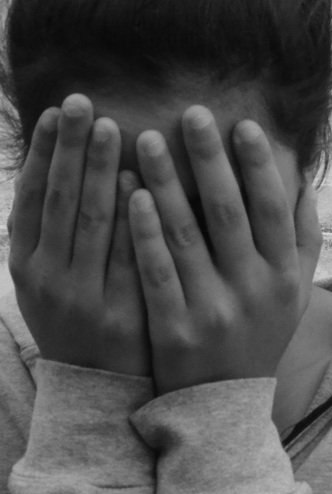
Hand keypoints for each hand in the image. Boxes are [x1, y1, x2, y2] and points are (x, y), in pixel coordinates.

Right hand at [7, 94, 150, 375]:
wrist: (101, 390)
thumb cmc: (81, 319)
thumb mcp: (50, 278)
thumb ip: (53, 232)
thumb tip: (63, 164)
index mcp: (25, 264)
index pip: (33, 197)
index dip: (45, 152)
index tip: (58, 110)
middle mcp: (47, 278)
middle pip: (60, 201)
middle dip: (72, 149)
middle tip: (87, 103)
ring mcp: (84, 296)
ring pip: (91, 223)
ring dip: (100, 172)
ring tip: (114, 128)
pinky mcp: (121, 312)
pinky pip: (129, 257)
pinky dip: (134, 218)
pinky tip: (144, 184)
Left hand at [129, 106, 320, 394]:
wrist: (224, 405)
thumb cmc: (261, 334)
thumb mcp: (296, 291)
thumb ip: (303, 236)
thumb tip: (302, 178)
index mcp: (285, 276)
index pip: (273, 210)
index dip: (258, 165)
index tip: (242, 123)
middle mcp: (254, 290)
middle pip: (230, 213)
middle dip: (210, 159)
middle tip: (191, 112)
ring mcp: (214, 310)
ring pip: (187, 236)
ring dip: (166, 182)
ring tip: (144, 139)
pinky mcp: (174, 328)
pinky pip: (156, 271)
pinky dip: (144, 232)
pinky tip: (131, 194)